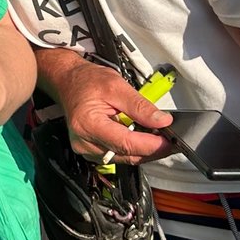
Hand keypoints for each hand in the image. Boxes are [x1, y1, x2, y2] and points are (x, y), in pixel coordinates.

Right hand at [51, 54, 174, 164]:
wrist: (68, 82)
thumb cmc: (87, 81)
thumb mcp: (116, 85)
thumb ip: (140, 105)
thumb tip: (162, 121)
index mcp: (88, 124)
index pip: (126, 143)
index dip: (151, 145)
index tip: (170, 141)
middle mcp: (84, 142)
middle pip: (127, 155)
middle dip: (152, 149)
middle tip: (171, 140)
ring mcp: (86, 150)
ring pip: (125, 158)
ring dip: (144, 150)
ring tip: (158, 137)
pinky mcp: (91, 151)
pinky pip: (118, 155)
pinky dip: (133, 149)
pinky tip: (142, 138)